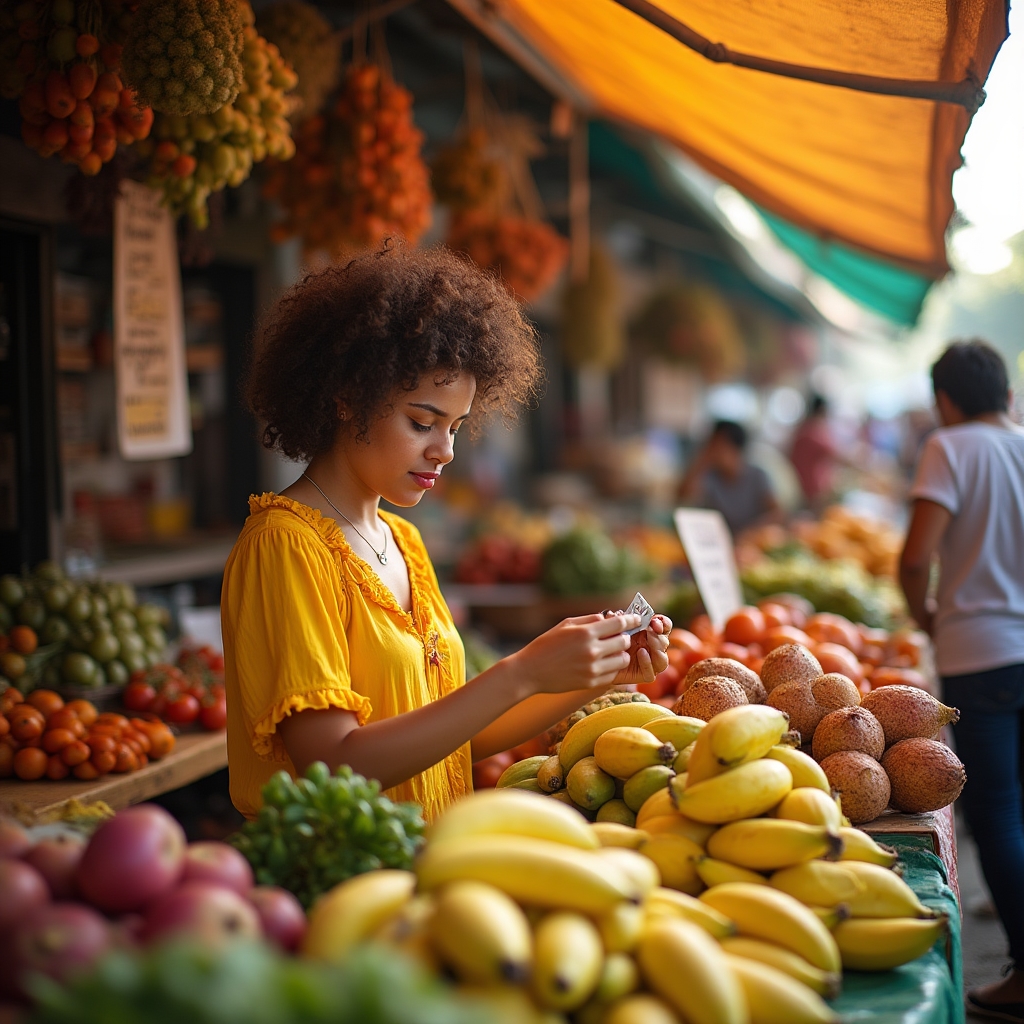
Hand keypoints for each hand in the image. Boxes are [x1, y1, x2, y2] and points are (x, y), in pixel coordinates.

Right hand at [508, 613, 642, 695]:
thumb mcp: (566, 624)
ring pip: (623, 660)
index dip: (631, 619)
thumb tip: (610, 617)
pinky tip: (602, 663)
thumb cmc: (547, 644)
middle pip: (624, 641)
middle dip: (624, 637)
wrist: (530, 671)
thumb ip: (590, 620)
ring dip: (620, 654)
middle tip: (618, 637)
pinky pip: (613, 674)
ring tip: (610, 652)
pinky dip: (611, 668)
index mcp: (585, 633)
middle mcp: (591, 651)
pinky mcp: (591, 683)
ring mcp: (592, 669)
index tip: (636, 619)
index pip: (619, 623)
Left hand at [612, 613, 671, 685]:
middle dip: (659, 635)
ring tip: (649, 640)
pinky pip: (651, 673)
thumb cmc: (609, 641)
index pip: (664, 626)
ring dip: (658, 649)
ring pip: (663, 660)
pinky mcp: (643, 675)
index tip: (655, 620)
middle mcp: (652, 648)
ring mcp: (649, 662)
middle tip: (650, 630)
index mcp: (650, 633)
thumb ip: (616, 621)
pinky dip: (648, 663)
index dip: (663, 622)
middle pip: (665, 642)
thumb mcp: (612, 628)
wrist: (602, 661)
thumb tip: (615, 614)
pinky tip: (641, 653)